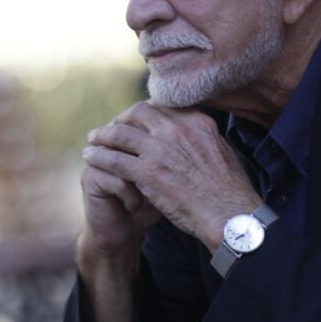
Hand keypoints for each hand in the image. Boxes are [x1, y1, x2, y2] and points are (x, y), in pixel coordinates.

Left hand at [83, 102, 261, 251]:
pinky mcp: (148, 173)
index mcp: (197, 122)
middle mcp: (177, 130)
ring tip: (93, 139)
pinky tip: (91, 157)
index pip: (162, 106)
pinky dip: (99, 156)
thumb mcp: (223, 151)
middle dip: (122, 118)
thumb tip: (196, 133)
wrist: (229, 215)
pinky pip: (114, 159)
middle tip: (112, 128)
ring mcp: (160, 150)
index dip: (144, 112)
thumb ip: (204, 137)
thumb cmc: (229, 190)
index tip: (136, 119)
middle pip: (138, 113)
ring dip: (103, 135)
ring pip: (121, 134)